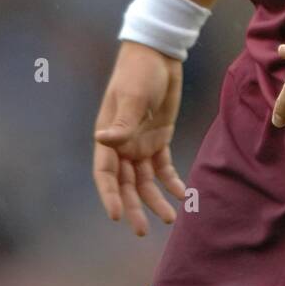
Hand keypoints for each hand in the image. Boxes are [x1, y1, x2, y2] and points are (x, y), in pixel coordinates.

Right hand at [93, 41, 186, 236]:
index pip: (105, 172)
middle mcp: (122, 144)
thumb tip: (102, 139)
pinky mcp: (159, 138)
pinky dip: (171, 181)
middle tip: (141, 231)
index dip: (109, 195)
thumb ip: (123, 122)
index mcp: (108, 135)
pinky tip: (182, 194)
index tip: (116, 215)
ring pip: (145, 180)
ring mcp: (140, 143)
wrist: (159, 54)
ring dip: (155, 199)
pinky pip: (163, 167)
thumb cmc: (139, 72)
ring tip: (170, 218)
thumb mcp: (132, 95)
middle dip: (132, 207)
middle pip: (124, 183)